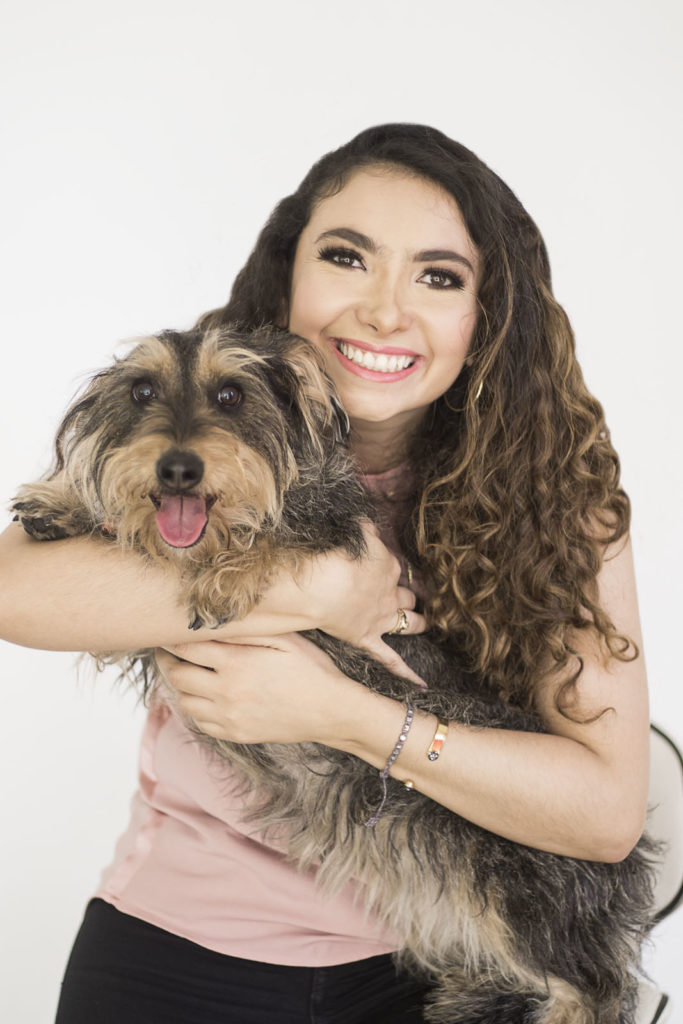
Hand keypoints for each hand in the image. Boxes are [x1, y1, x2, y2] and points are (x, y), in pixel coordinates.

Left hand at [155, 633, 364, 745]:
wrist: (330, 711)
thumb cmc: (311, 669)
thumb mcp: (284, 639)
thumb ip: (246, 630)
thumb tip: (213, 621)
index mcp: (236, 663)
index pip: (186, 649)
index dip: (171, 640)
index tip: (167, 634)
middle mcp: (226, 692)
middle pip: (178, 676)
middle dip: (169, 662)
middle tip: (169, 652)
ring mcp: (229, 717)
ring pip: (185, 702)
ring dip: (182, 686)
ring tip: (188, 673)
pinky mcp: (235, 734)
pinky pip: (201, 723)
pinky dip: (196, 708)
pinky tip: (206, 696)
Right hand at [256, 521, 426, 681]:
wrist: (320, 584)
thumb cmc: (333, 553)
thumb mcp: (353, 531)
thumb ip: (364, 527)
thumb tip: (368, 524)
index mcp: (387, 565)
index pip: (395, 566)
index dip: (391, 568)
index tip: (387, 569)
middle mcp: (389, 593)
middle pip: (407, 594)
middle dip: (410, 595)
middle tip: (412, 596)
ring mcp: (380, 618)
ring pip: (409, 622)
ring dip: (418, 622)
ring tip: (426, 624)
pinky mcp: (367, 639)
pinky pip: (390, 658)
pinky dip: (406, 671)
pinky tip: (421, 682)